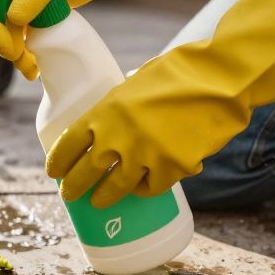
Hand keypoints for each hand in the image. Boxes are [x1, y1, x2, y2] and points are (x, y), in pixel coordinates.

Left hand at [46, 0, 274, 208]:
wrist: (221, 79)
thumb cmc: (181, 73)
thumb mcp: (137, 83)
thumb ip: (120, 106)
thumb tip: (114, 122)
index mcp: (104, 111)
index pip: (67, 144)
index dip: (58, 162)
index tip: (53, 172)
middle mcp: (117, 137)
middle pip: (84, 173)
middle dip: (73, 188)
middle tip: (69, 195)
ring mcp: (144, 155)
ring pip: (115, 189)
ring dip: (104, 197)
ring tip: (98, 201)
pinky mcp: (171, 169)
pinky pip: (150, 187)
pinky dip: (144, 190)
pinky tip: (140, 189)